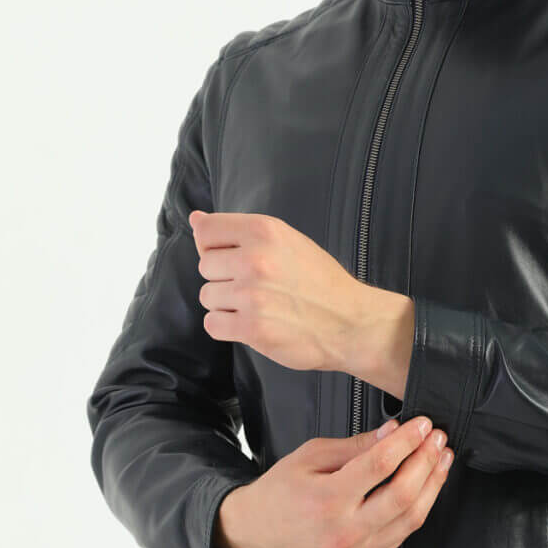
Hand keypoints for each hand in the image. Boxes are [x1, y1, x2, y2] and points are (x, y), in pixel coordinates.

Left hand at [189, 210, 365, 372]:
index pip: (206, 230)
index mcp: (264, 231)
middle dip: (224, 278)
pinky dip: (227, 327)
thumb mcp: (286, 240)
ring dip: (227, 305)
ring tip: (258, 306)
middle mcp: (255, 259)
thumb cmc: (320, 281)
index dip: (216, 246)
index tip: (237, 258)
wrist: (351, 323)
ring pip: (207, 297)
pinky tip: (252, 323)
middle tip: (256, 286)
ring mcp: (252, 295)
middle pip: (204, 266)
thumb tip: (195, 219)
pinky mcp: (252, 328)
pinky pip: (212, 325)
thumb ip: (239, 230)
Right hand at [217, 416, 454, 547]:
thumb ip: (356, 445)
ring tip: (441, 459)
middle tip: (437, 439)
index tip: (422, 425)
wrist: (260, 532)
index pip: (381, 465)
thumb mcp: (311, 455)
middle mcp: (345, 530)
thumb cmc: (281, 491)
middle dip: (427, 461)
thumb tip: (393, 431)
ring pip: (412, 518)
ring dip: (433, 485)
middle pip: (404, 494)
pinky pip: (403, 534)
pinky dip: (420, 507)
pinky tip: (426, 486)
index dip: (408, 441)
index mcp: (328, 500)